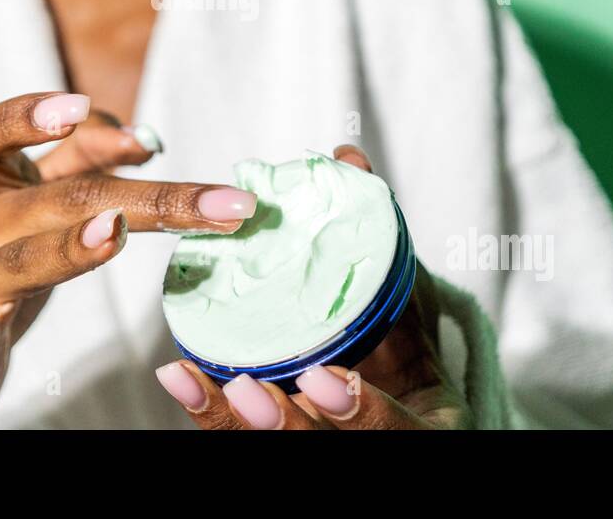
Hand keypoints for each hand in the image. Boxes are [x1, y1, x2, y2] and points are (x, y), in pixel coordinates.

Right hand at [0, 92, 255, 428]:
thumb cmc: (1, 264)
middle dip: (149, 197)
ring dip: (66, 247)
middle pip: (60, 198)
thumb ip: (82, 163)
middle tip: (223, 203)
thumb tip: (143, 136)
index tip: (92, 111)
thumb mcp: (38, 205)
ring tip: (110, 232)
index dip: (29, 113)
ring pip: (20, 262)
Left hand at [155, 145, 471, 429]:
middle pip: (325, 452)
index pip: (400, 433)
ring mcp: (330, 449)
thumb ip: (380, 238)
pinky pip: (239, 437)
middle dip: (286, 426)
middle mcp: (378, 451)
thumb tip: (347, 160)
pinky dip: (210, 409)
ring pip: (279, 452)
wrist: (402, 392)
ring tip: (192, 379)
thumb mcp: (409, 296)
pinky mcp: (282, 444)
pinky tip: (180, 378)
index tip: (324, 378)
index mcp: (431, 424)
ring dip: (232, 420)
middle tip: (247, 389)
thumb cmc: (409, 342)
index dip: (362, 412)